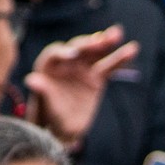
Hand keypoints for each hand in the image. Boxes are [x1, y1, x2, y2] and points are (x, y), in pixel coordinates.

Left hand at [26, 27, 138, 149]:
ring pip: (94, 53)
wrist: (65, 130)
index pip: (55, 55)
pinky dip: (119, 58)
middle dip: (88, 43)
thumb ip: (42, 92)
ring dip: (106, 42)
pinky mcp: (96, 77)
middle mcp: (65, 64)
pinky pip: (109, 66)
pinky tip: (132, 49)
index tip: (73, 55)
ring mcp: (82, 69)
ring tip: (117, 34)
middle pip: (77, 49)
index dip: (63, 52)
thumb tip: (31, 80)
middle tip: (101, 39)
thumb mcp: (47, 107)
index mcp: (48, 68)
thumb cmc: (51, 117)